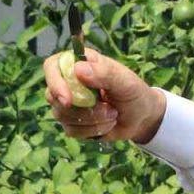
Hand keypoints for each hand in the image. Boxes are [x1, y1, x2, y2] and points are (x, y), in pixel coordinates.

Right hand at [43, 47, 166, 142]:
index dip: (54, 82)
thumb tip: (78, 69)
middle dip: (82, 109)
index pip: (52, 66)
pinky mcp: (72, 122)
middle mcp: (69, 82)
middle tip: (108, 109)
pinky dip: (92, 131)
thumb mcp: (125, 81)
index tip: (67, 100)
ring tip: (112, 115)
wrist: (142, 118)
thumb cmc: (134, 92)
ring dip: (91, 120)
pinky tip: (107, 124)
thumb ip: (104, 73)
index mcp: (80, 63)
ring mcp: (69, 104)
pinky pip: (71, 130)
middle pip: (53, 96)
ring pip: (62, 116)